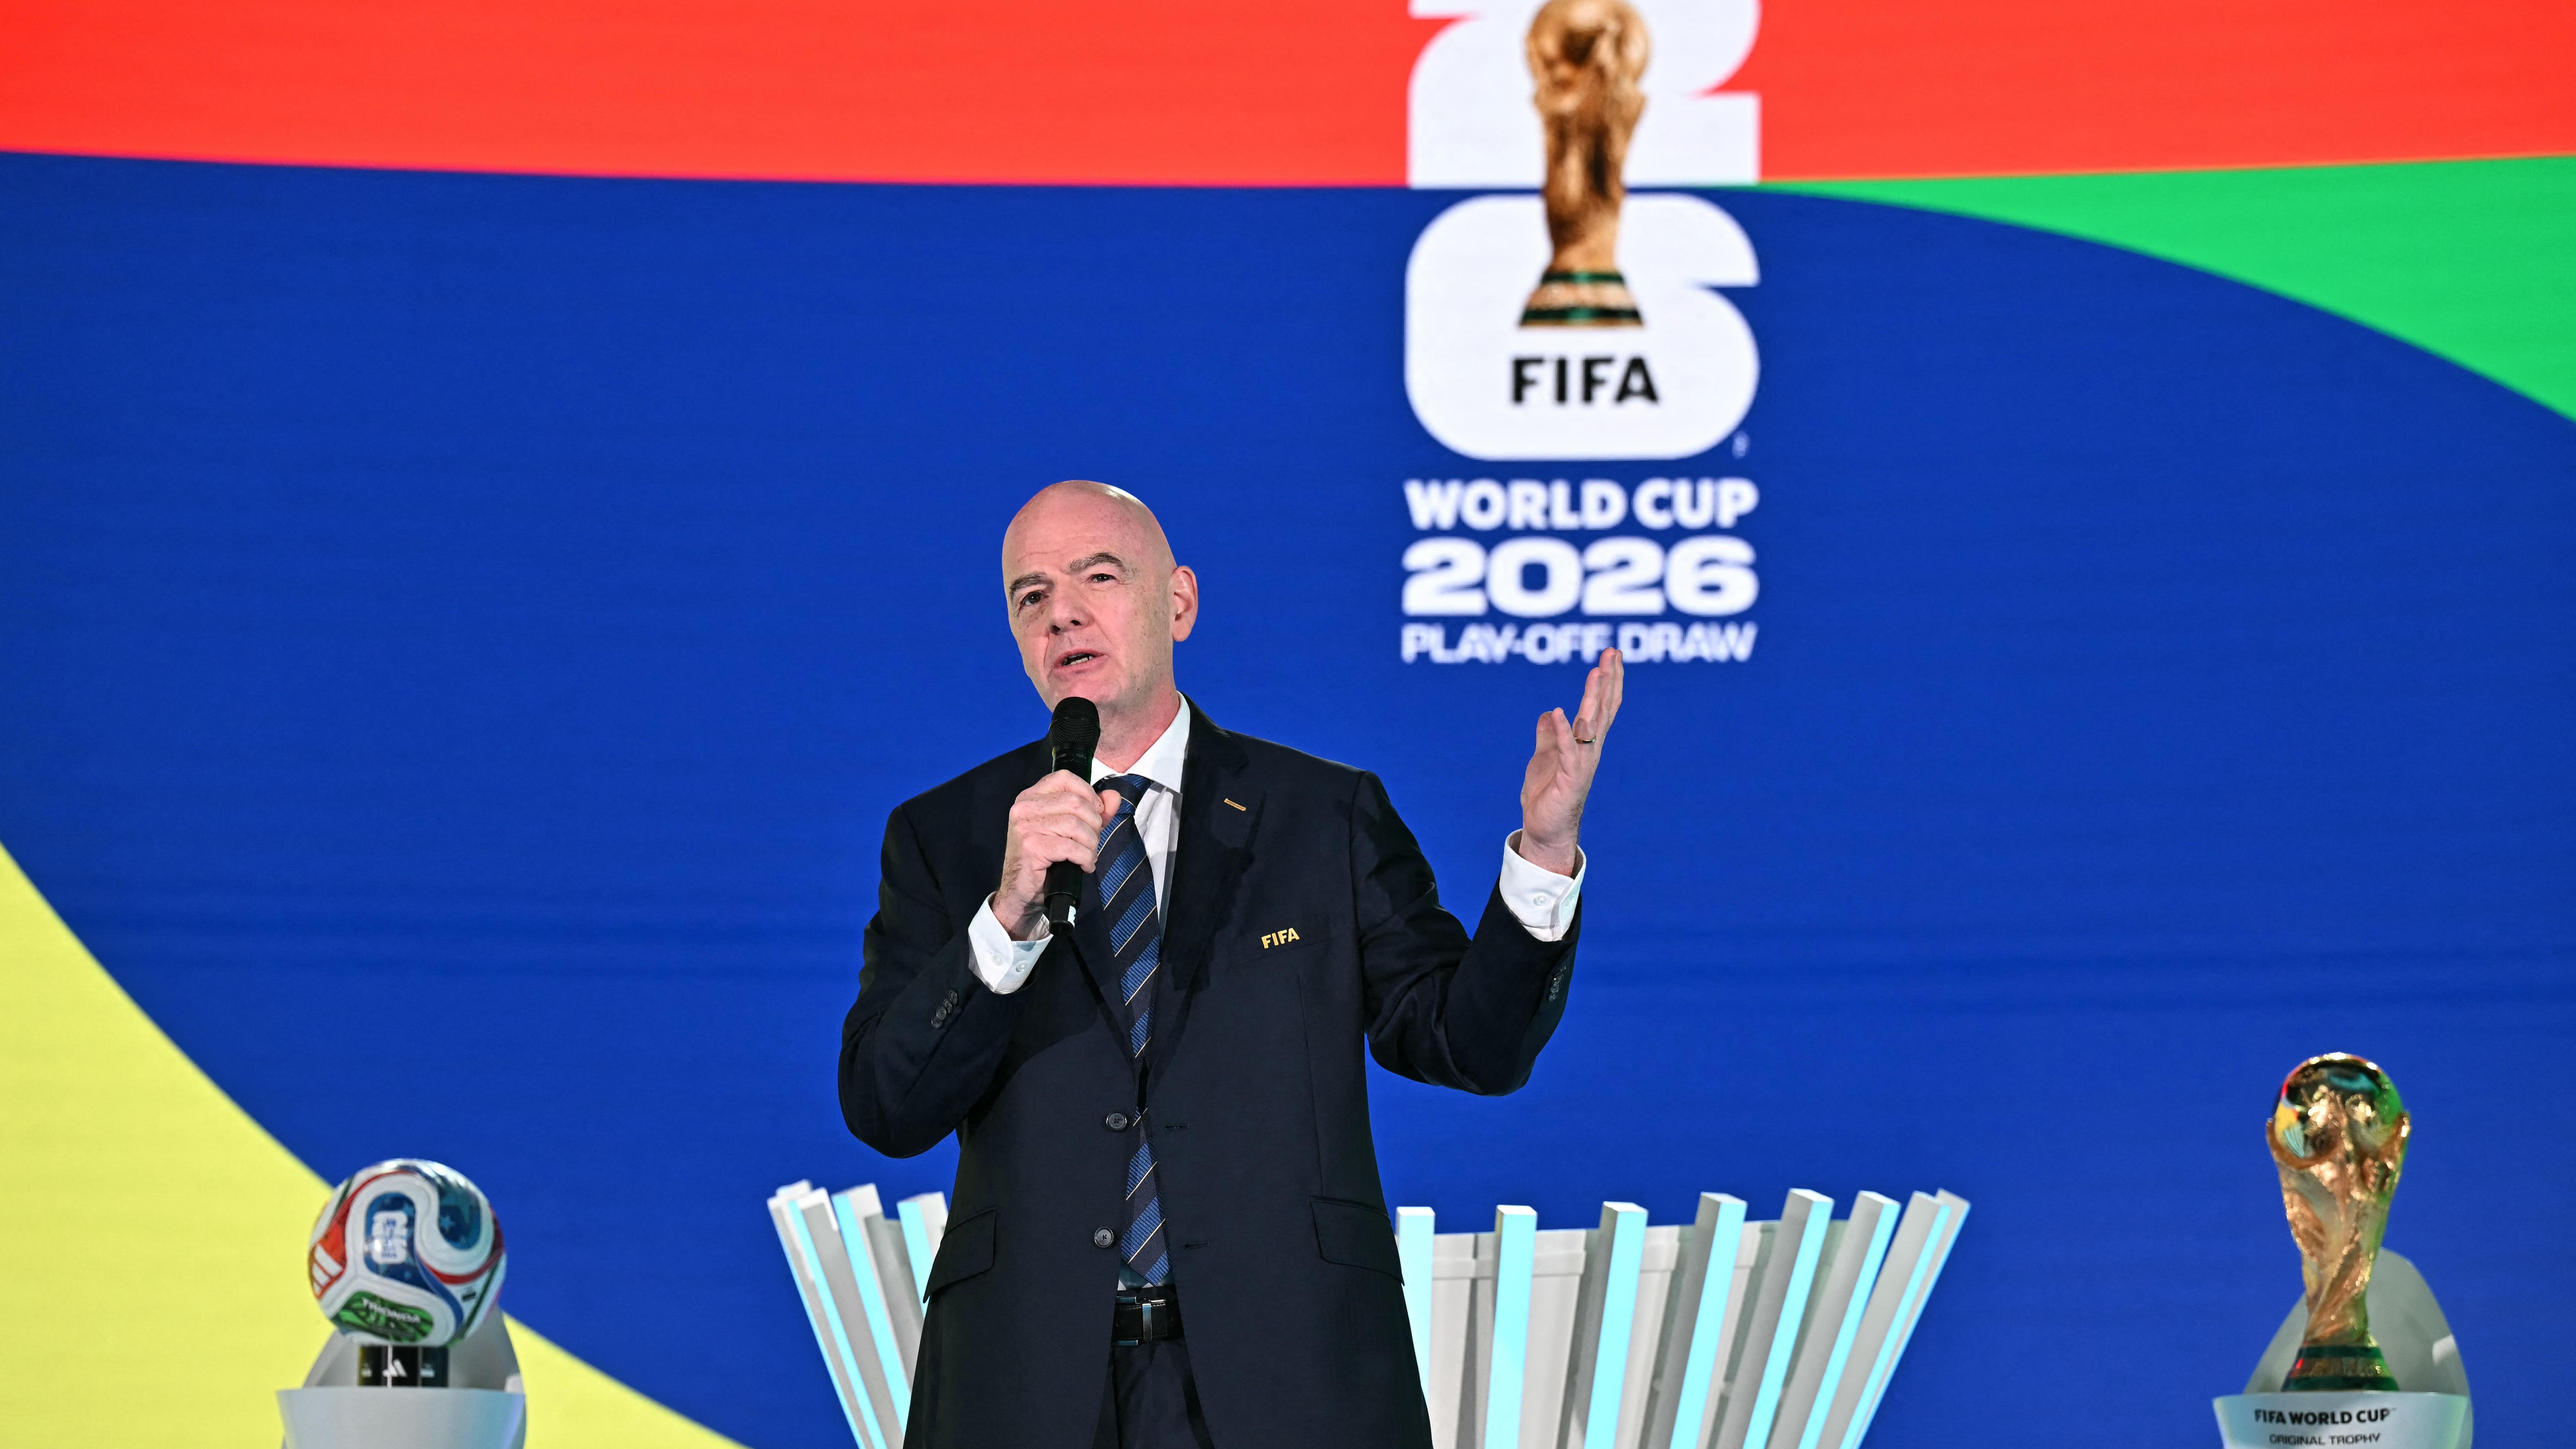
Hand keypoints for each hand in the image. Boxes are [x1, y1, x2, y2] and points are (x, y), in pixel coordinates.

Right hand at [992, 772, 1122, 940]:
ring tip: (1087, 856)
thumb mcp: (1070, 832)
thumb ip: (1093, 812)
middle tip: (1091, 843)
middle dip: (1093, 825)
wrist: (1021, 894)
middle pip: (1076, 802)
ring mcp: (1025, 826)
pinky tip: (1083, 865)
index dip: (1088, 794)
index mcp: (1031, 797)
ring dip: (1090, 844)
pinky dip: (1085, 858)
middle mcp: (1024, 807)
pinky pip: (1071, 847)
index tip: (1095, 814)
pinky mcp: (1031, 847)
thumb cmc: (1045, 861)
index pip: (1065, 778)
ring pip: (1076, 825)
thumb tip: (1113, 796)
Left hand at [1518, 648, 1623, 874]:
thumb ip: (1549, 736)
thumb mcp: (1544, 757)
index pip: (1602, 706)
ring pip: (1591, 725)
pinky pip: (1567, 752)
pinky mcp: (1570, 780)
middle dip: (1608, 680)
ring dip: (1593, 698)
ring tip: (1596, 672)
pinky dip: (1563, 731)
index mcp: (1586, 743)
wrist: (1544, 829)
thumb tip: (1548, 714)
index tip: (1612, 654)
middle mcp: (1590, 750)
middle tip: (1612, 652)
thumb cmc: (1547, 795)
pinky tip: (1558, 712)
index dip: (1608, 680)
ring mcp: (1582, 764)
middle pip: (1603, 709)